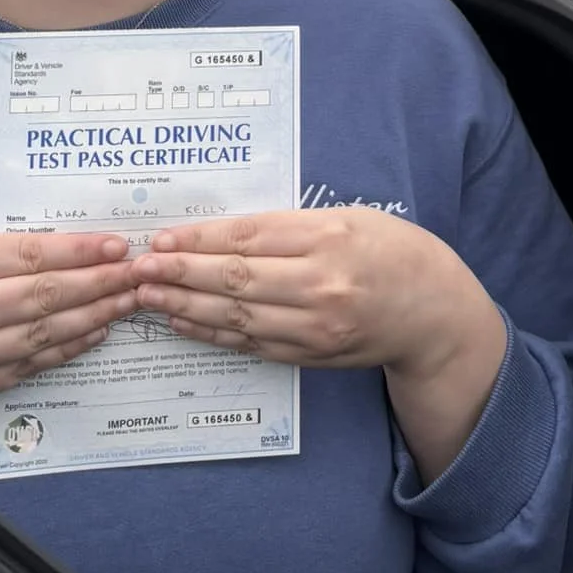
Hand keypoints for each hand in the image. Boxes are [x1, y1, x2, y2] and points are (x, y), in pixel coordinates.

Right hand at [0, 232, 140, 426]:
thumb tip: (36, 251)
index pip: (28, 254)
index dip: (79, 250)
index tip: (115, 246)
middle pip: (45, 295)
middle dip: (101, 283)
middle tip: (139, 274)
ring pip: (42, 334)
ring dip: (93, 319)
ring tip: (128, 304)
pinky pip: (23, 369)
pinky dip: (62, 352)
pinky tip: (89, 338)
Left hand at [130, 210, 507, 480]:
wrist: (432, 311)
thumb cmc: (389, 250)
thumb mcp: (347, 218)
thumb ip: (290, 226)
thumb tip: (220, 234)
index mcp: (328, 237)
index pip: (248, 238)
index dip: (199, 240)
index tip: (161, 238)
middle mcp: (320, 284)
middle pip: (235, 278)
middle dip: (180, 273)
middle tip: (140, 267)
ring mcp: (314, 326)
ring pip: (236, 316)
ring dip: (186, 306)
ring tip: (149, 296)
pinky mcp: (309, 354)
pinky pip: (250, 345)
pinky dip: (212, 334)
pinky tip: (183, 323)